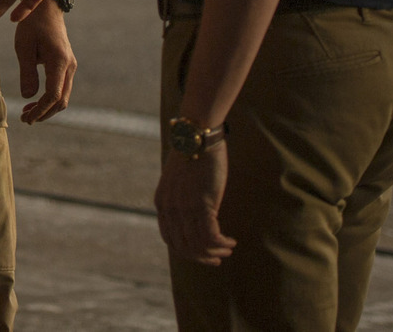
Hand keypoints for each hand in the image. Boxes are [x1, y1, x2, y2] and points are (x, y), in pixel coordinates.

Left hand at [14, 2, 74, 122]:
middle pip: (61, 100)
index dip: (40, 110)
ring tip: (27, 113)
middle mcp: (69, 65)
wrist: (46, 9)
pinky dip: (50, 99)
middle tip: (25, 119)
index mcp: (59, 61)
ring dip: (47, 108)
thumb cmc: (32, 24)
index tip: (26, 118)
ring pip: (63, 96)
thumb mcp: (24, 46)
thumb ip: (27, 72)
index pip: (53, 94)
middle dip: (44, 113)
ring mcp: (70, 66)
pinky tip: (35, 101)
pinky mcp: (67, 65)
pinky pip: (61, 88)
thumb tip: (28, 96)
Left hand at [155, 143, 232, 264]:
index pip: (170, 239)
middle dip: (201, 257)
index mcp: (162, 203)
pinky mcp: (202, 204)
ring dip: (215, 252)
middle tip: (217, 258)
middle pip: (184, 247)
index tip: (201, 254)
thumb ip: (180, 196)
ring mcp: (184, 208)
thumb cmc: (191, 152)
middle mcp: (170, 209)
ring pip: (198, 245)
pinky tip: (230, 241)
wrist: (196, 135)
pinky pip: (211, 236)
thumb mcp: (179, 178)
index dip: (186, 252)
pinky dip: (221, 243)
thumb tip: (191, 211)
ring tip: (227, 249)